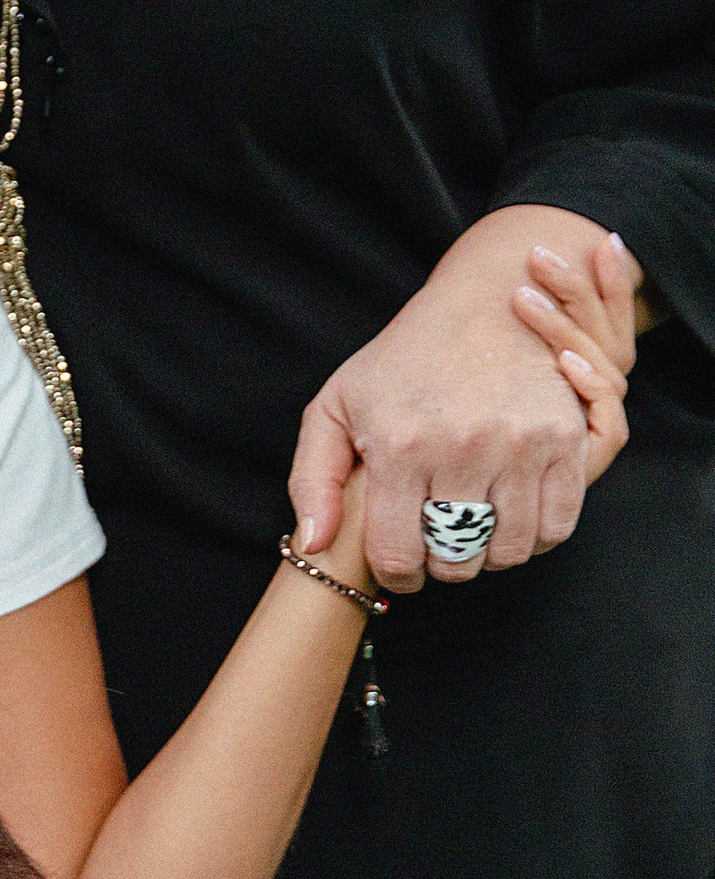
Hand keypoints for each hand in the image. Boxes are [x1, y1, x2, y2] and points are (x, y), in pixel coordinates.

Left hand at [287, 204, 632, 593]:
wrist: (482, 303)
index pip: (399, 556)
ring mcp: (519, 446)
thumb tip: (313, 546)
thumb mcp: (336, 407)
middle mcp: (462, 448)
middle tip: (437, 548)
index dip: (399, 576)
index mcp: (401, 445)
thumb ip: (313, 481)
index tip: (402, 568)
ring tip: (473, 532)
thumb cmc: (401, 362)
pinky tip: (510, 517)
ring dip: (490, 555)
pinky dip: (533, 537)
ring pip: (509, 551)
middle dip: (443, 566)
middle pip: (457, 560)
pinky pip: (557, 526)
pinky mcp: (565, 441)